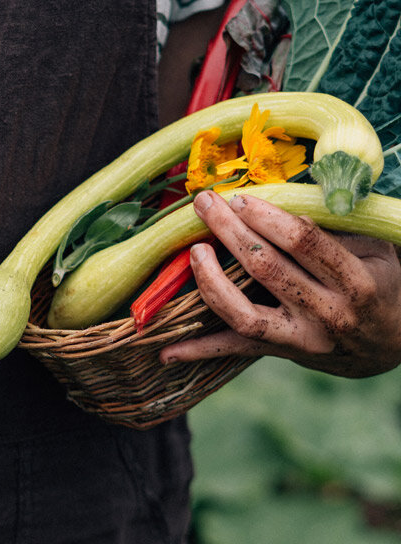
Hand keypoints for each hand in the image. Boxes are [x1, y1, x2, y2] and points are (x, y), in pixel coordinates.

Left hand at [159, 188, 400, 378]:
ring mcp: (302, 339)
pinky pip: (235, 351)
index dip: (268, 217)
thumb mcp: (375, 248)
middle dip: (230, 232)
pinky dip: (199, 352)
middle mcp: (327, 314)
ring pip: (245, 315)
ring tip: (193, 252)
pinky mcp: (283, 353)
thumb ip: (336, 225)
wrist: (391, 342)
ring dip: (211, 283)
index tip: (242, 196)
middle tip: (205, 203)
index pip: (304, 243)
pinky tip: (165, 351)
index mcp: (355, 281)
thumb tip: (290, 190)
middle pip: (267, 270)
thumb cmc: (381, 281)